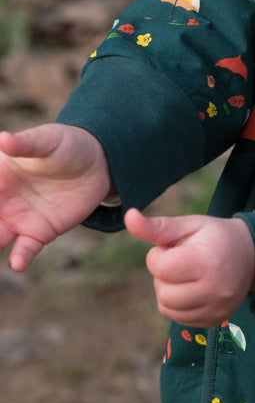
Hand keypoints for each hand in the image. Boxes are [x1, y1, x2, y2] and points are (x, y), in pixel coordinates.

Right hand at [0, 124, 110, 270]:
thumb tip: (3, 139)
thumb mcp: (47, 140)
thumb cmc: (65, 145)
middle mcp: (1, 200)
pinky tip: (18, 263)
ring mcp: (17, 218)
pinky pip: (25, 249)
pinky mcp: (40, 231)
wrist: (96, 162)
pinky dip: (20, 257)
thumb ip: (26, 144)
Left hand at [124, 208, 254, 327]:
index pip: (161, 267)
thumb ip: (157, 226)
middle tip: (182, 260)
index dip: (159, 255)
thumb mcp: (190, 225)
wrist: (253, 254)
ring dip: (167, 290)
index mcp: (207, 260)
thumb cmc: (216, 235)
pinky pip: (178, 318)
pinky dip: (177, 303)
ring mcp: (216, 308)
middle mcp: (214, 289)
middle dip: (163, 274)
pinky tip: (191, 288)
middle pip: (162, 291)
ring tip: (186, 274)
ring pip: (166, 307)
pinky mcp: (214, 321)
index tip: (173, 247)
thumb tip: (129, 216)